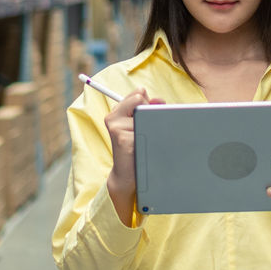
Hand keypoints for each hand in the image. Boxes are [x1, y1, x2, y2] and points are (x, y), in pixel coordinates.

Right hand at [104, 88, 161, 219]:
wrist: (127, 176)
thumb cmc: (137, 149)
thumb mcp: (141, 125)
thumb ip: (148, 109)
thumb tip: (158, 101)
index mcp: (117, 111)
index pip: (138, 93)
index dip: (149, 103)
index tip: (147, 117)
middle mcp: (113, 117)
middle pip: (141, 99)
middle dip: (150, 112)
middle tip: (145, 130)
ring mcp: (116, 127)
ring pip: (145, 113)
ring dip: (151, 125)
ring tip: (144, 139)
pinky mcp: (123, 139)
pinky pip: (145, 128)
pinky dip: (151, 137)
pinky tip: (143, 147)